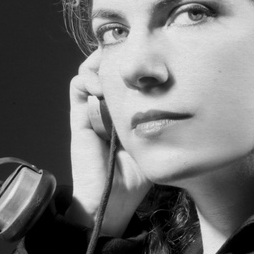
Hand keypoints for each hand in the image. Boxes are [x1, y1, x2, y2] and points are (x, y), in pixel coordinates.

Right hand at [66, 49, 151, 236]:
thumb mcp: (156, 141)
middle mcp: (109, 104)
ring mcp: (93, 108)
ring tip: (114, 71)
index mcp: (127, 108)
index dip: (133, 60)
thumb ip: (162, 120)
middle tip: (129, 54)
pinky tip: (101, 86)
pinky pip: (77, 86)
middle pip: (109, 66)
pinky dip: (87, 78)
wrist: (111, 199)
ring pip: (91, 70)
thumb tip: (175, 94)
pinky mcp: (79, 115)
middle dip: (117, 55)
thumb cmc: (136, 174)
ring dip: (101, 64)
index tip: (146, 55)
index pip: (127, 74)